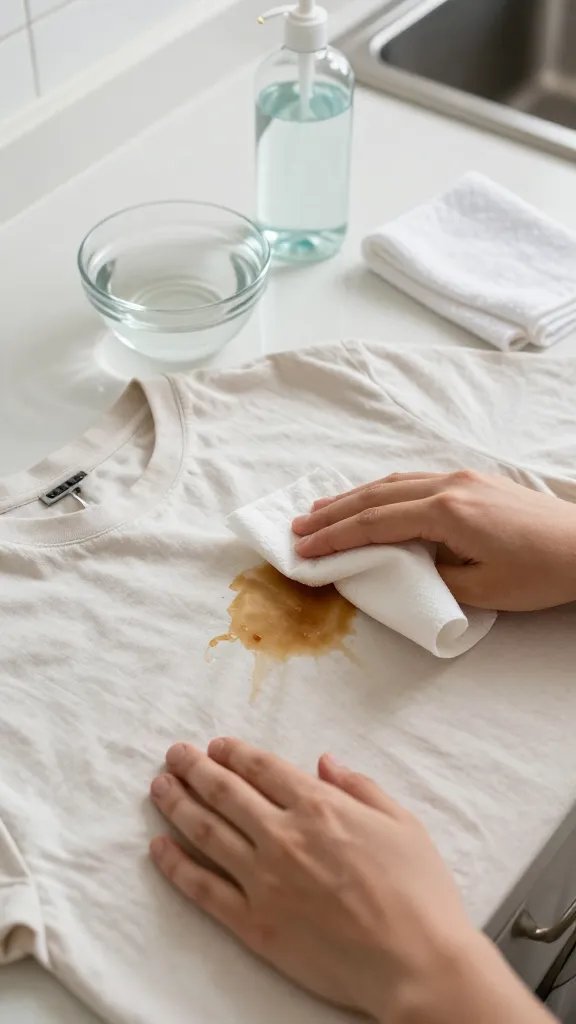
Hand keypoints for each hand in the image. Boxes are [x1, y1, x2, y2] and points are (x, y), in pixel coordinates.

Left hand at [148, 740, 549, 1023]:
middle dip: (194, 768)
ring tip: (158, 786)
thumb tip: (324, 762)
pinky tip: (158, 848)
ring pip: (205, 832)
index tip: (214, 745)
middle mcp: (283, 836)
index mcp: (319, 806)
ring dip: (177, 804)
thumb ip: (360, 787)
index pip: (261, 768)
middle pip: (225, 792)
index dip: (233, 753)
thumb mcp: (402, 822)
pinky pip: (203, 889)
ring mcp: (264, 880)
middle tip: (173, 754)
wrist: (417, 964)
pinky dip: (176, 866)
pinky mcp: (255, 924)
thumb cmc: (420, 893)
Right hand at [292, 470, 575, 611]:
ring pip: (392, 482)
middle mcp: (448, 485)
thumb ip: (434, 575)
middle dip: (333, 513)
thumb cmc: (540, 573)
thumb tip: (403, 566)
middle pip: (375, 495)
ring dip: (353, 497)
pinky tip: (370, 499)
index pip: (375, 522)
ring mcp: (461, 478)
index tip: (303, 549)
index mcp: (447, 512)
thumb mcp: (482, 588)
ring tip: (320, 510)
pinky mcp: (473, 480)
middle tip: (297, 527)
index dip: (335, 537)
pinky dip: (382, 491)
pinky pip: (413, 480)